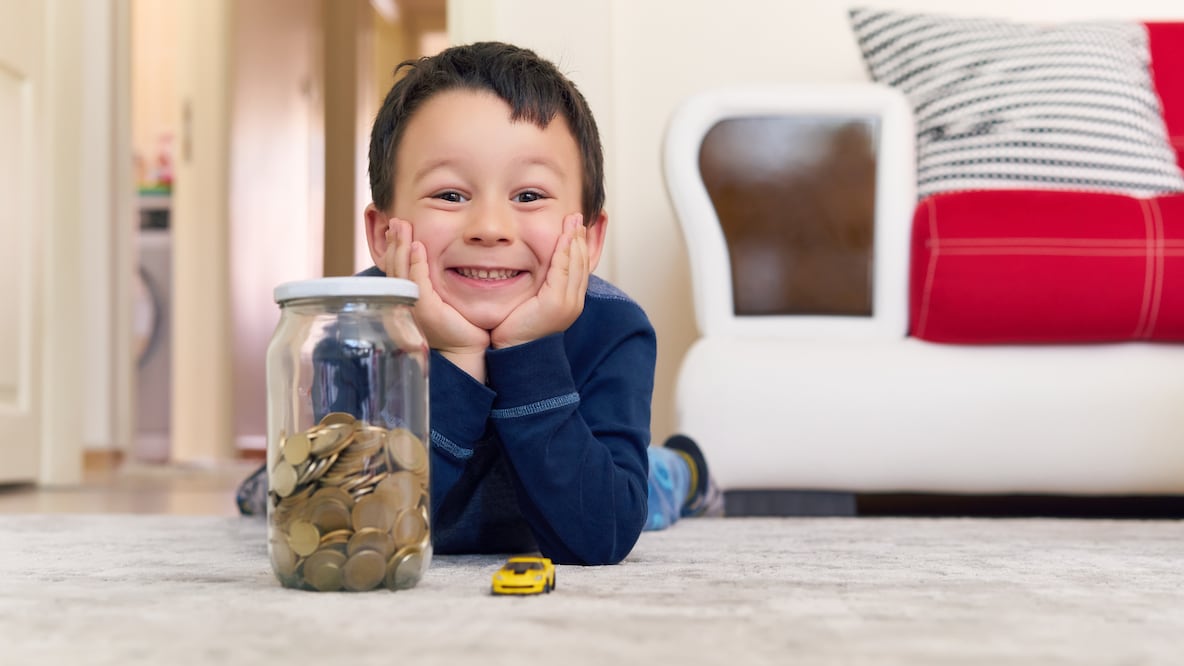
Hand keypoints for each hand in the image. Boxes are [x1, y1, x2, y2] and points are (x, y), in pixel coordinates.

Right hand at [381, 218, 489, 377]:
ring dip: (401, 246)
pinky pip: (416, 282)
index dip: (393, 249)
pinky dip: (416, 262)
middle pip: (392, 268)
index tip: (397, 228)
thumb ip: (432, 282)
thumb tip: (429, 258)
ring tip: (402, 226)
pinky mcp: (425, 311)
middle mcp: (401, 306)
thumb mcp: (440, 299)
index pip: (394, 271)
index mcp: (403, 302)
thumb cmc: (459, 325)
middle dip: (394, 242)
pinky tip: (418, 246)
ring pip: (400, 272)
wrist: (467, 350)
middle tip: (395, 219)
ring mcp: (410, 309)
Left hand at [491, 213, 588, 348]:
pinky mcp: (556, 303)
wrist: (514, 353)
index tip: (576, 227)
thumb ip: (538, 286)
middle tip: (578, 216)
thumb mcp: (532, 302)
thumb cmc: (516, 329)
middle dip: (580, 237)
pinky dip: (565, 251)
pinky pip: (563, 270)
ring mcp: (568, 303)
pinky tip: (564, 236)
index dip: (579, 245)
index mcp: (569, 301)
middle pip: (583, 262)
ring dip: (574, 239)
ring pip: (576, 264)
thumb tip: (535, 270)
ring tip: (573, 220)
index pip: (580, 267)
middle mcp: (574, 302)